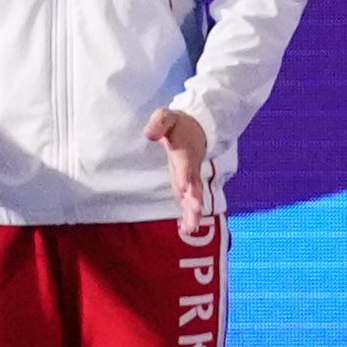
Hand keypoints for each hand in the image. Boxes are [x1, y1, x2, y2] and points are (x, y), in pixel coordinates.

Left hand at [146, 106, 217, 239]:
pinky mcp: (188, 184)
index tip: (185, 186)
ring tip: (190, 228)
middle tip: (196, 211)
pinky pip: (191, 200)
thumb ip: (159, 123)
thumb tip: (148, 133)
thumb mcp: (166, 117)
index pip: (186, 164)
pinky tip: (186, 229)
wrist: (198, 128)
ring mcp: (191, 177)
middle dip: (195, 199)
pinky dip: (191, 214)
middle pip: (194, 185)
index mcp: (185, 152)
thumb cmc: (178, 124)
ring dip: (194, 212)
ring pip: (194, 196)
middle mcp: (190, 168)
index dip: (186, 174)